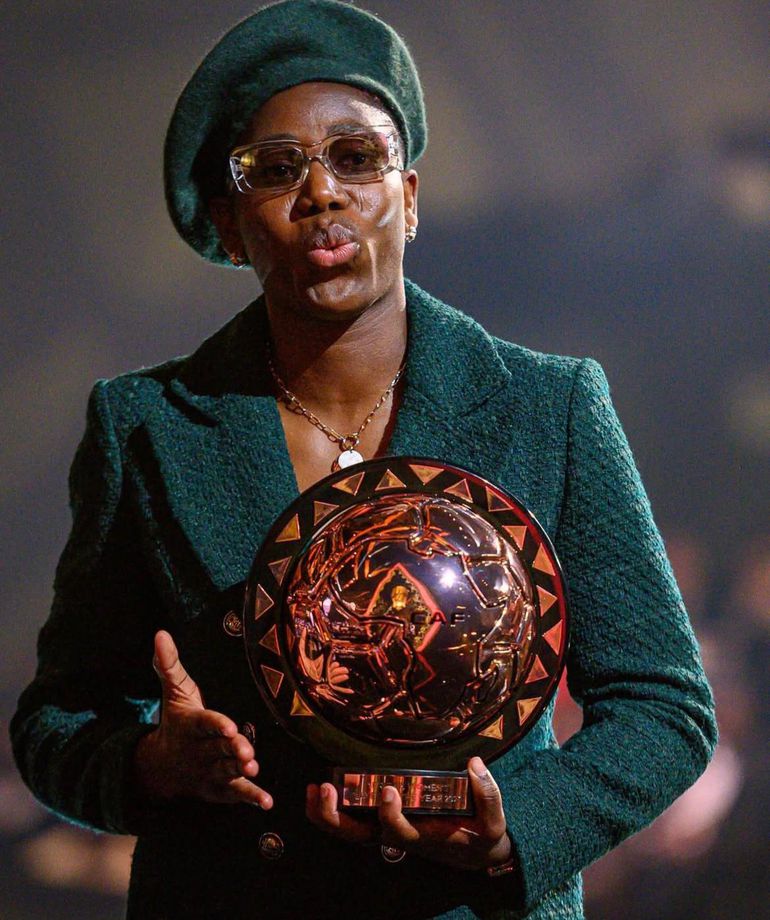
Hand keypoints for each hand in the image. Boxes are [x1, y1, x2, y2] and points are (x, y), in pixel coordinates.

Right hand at [134, 630, 271, 807]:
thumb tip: (160, 633)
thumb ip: (170, 664)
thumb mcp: (174, 692)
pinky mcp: (218, 789)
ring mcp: (209, 772)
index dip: (217, 725)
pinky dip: (251, 797)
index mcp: (192, 725)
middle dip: (232, 749)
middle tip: (246, 750)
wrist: (160, 766)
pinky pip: (235, 794)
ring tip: (254, 768)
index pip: (205, 723)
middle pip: (218, 749)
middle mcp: (200, 750)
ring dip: (241, 772)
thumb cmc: (176, 721)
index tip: (229, 725)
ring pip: (227, 771)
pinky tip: (267, 801)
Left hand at [305, 756, 510, 869]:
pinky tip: (319, 789)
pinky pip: (351, 822)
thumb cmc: (483, 836)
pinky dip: (331, 810)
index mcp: (424, 836)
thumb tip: (475, 764)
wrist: (477, 857)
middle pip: (359, 836)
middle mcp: (399, 836)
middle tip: (326, 789)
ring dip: (326, 814)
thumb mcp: (494, 821)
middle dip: (336, 817)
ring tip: (314, 788)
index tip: (388, 790)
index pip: (400, 831)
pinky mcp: (383, 822)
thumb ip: (488, 793)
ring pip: (349, 831)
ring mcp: (387, 831)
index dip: (390, 814)